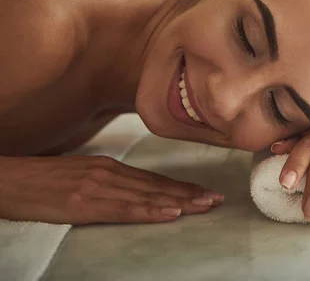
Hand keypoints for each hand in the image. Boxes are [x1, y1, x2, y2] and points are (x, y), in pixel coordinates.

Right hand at [0, 155, 223, 224]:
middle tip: (217, 200)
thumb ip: (110, 181)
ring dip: (179, 202)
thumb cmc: (44, 180)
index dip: (181, 187)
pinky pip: (123, 209)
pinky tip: (169, 214)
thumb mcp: (83, 174)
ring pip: (147, 196)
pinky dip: (150, 211)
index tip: (205, 192)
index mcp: (110, 167)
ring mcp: (98, 187)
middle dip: (189, 194)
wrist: (8, 180)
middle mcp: (109, 173)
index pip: (154, 180)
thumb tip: (135, 190)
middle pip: (157, 186)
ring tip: (204, 206)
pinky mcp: (83, 203)